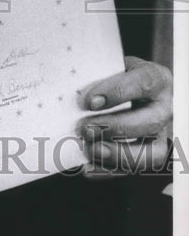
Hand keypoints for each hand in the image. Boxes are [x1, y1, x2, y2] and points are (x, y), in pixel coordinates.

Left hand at [77, 56, 171, 176]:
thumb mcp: (114, 66)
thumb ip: (100, 75)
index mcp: (157, 79)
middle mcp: (165, 108)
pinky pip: (137, 170)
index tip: (90, 102)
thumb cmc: (121, 76)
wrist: (135, 88)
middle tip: (85, 128)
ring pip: (151, 152)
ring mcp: (162, 133)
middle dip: (114, 127)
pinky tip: (89, 166)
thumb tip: (71, 89)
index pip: (142, 84)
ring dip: (117, 154)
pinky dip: (111, 170)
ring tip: (90, 149)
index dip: (117, 93)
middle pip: (147, 122)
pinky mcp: (152, 154)